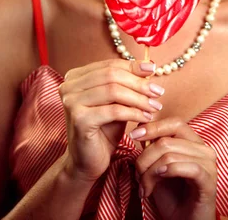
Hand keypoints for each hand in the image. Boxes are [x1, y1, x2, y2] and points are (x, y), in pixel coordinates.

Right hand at [58, 59, 162, 183]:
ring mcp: (71, 102)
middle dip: (138, 83)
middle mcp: (69, 86)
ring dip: (139, 98)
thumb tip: (148, 67)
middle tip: (158, 92)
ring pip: (113, 91)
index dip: (132, 66)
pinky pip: (114, 110)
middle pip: (111, 75)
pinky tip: (146, 118)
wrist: (87, 162)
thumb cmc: (103, 131)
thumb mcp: (116, 102)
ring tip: (155, 106)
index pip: (109, 65)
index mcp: (75, 77)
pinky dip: (133, 113)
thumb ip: (127, 84)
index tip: (152, 71)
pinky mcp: (79, 119)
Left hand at [133, 117, 217, 219]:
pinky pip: (188, 168)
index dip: (153, 127)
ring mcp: (208, 164)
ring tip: (144, 187)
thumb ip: (153, 148)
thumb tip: (140, 128)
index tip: (134, 134)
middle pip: (167, 140)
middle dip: (145, 158)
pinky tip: (159, 178)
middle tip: (137, 176)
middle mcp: (204, 149)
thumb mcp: (158, 168)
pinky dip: (169, 171)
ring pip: (171, 155)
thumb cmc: (173, 196)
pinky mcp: (209, 180)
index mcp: (194, 142)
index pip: (174, 123)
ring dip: (150, 172)